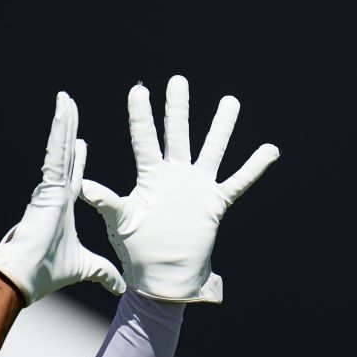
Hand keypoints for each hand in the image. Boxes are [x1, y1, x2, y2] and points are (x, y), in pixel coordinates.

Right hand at [0, 92, 125, 304]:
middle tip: (70, 105)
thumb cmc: (47, 273)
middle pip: (65, 154)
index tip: (82, 142)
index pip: (74, 176)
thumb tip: (121, 286)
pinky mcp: (47, 187)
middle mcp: (55, 192)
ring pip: (58, 148)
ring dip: (63, 123)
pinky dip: (59, 133)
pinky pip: (55, 154)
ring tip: (66, 99)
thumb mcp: (86, 268)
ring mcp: (49, 188)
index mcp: (62, 206)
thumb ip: (103, 273)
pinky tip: (63, 112)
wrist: (25, 279)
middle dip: (68, 129)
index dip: (77, 158)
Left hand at [81, 75, 278, 302]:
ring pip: (211, 150)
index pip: (145, 140)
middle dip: (178, 108)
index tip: (139, 90)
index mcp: (150, 177)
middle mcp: (175, 175)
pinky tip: (271, 150)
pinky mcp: (215, 202)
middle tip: (178, 81)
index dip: (142, 116)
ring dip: (221, 127)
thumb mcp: (121, 222)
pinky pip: (238, 181)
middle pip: (178, 134)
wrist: (164, 275)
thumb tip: (85, 187)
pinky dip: (254, 167)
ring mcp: (197, 186)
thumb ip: (107, 202)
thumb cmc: (138, 249)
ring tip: (230, 102)